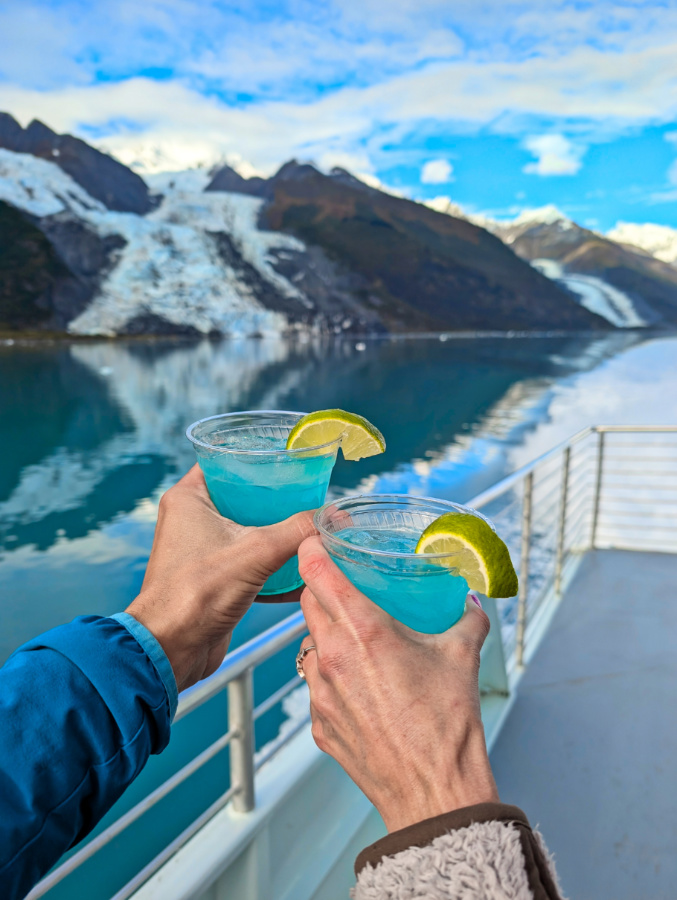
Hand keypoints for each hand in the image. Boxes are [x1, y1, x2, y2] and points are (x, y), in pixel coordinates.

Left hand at [127, 465, 316, 692]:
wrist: (171, 649)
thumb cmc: (196, 593)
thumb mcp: (257, 552)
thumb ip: (298, 530)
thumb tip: (333, 517)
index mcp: (188, 498)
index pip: (226, 462)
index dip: (258, 459)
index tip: (290, 461)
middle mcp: (191, 520)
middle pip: (243, 497)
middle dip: (277, 499)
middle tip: (309, 494)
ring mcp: (201, 550)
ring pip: (248, 531)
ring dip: (277, 534)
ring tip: (310, 528)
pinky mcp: (213, 578)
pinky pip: (248, 562)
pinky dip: (272, 565)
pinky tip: (301, 570)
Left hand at [297, 536, 498, 832]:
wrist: (433, 790)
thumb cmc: (446, 726)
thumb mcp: (462, 658)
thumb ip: (467, 621)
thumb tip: (471, 605)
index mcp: (364, 631)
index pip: (317, 573)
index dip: (312, 550)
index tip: (316, 541)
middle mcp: (333, 656)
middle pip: (307, 604)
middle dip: (321, 589)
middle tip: (344, 587)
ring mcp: (320, 692)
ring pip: (307, 644)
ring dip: (324, 634)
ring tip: (355, 641)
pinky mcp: (319, 723)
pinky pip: (315, 685)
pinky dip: (330, 675)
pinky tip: (360, 685)